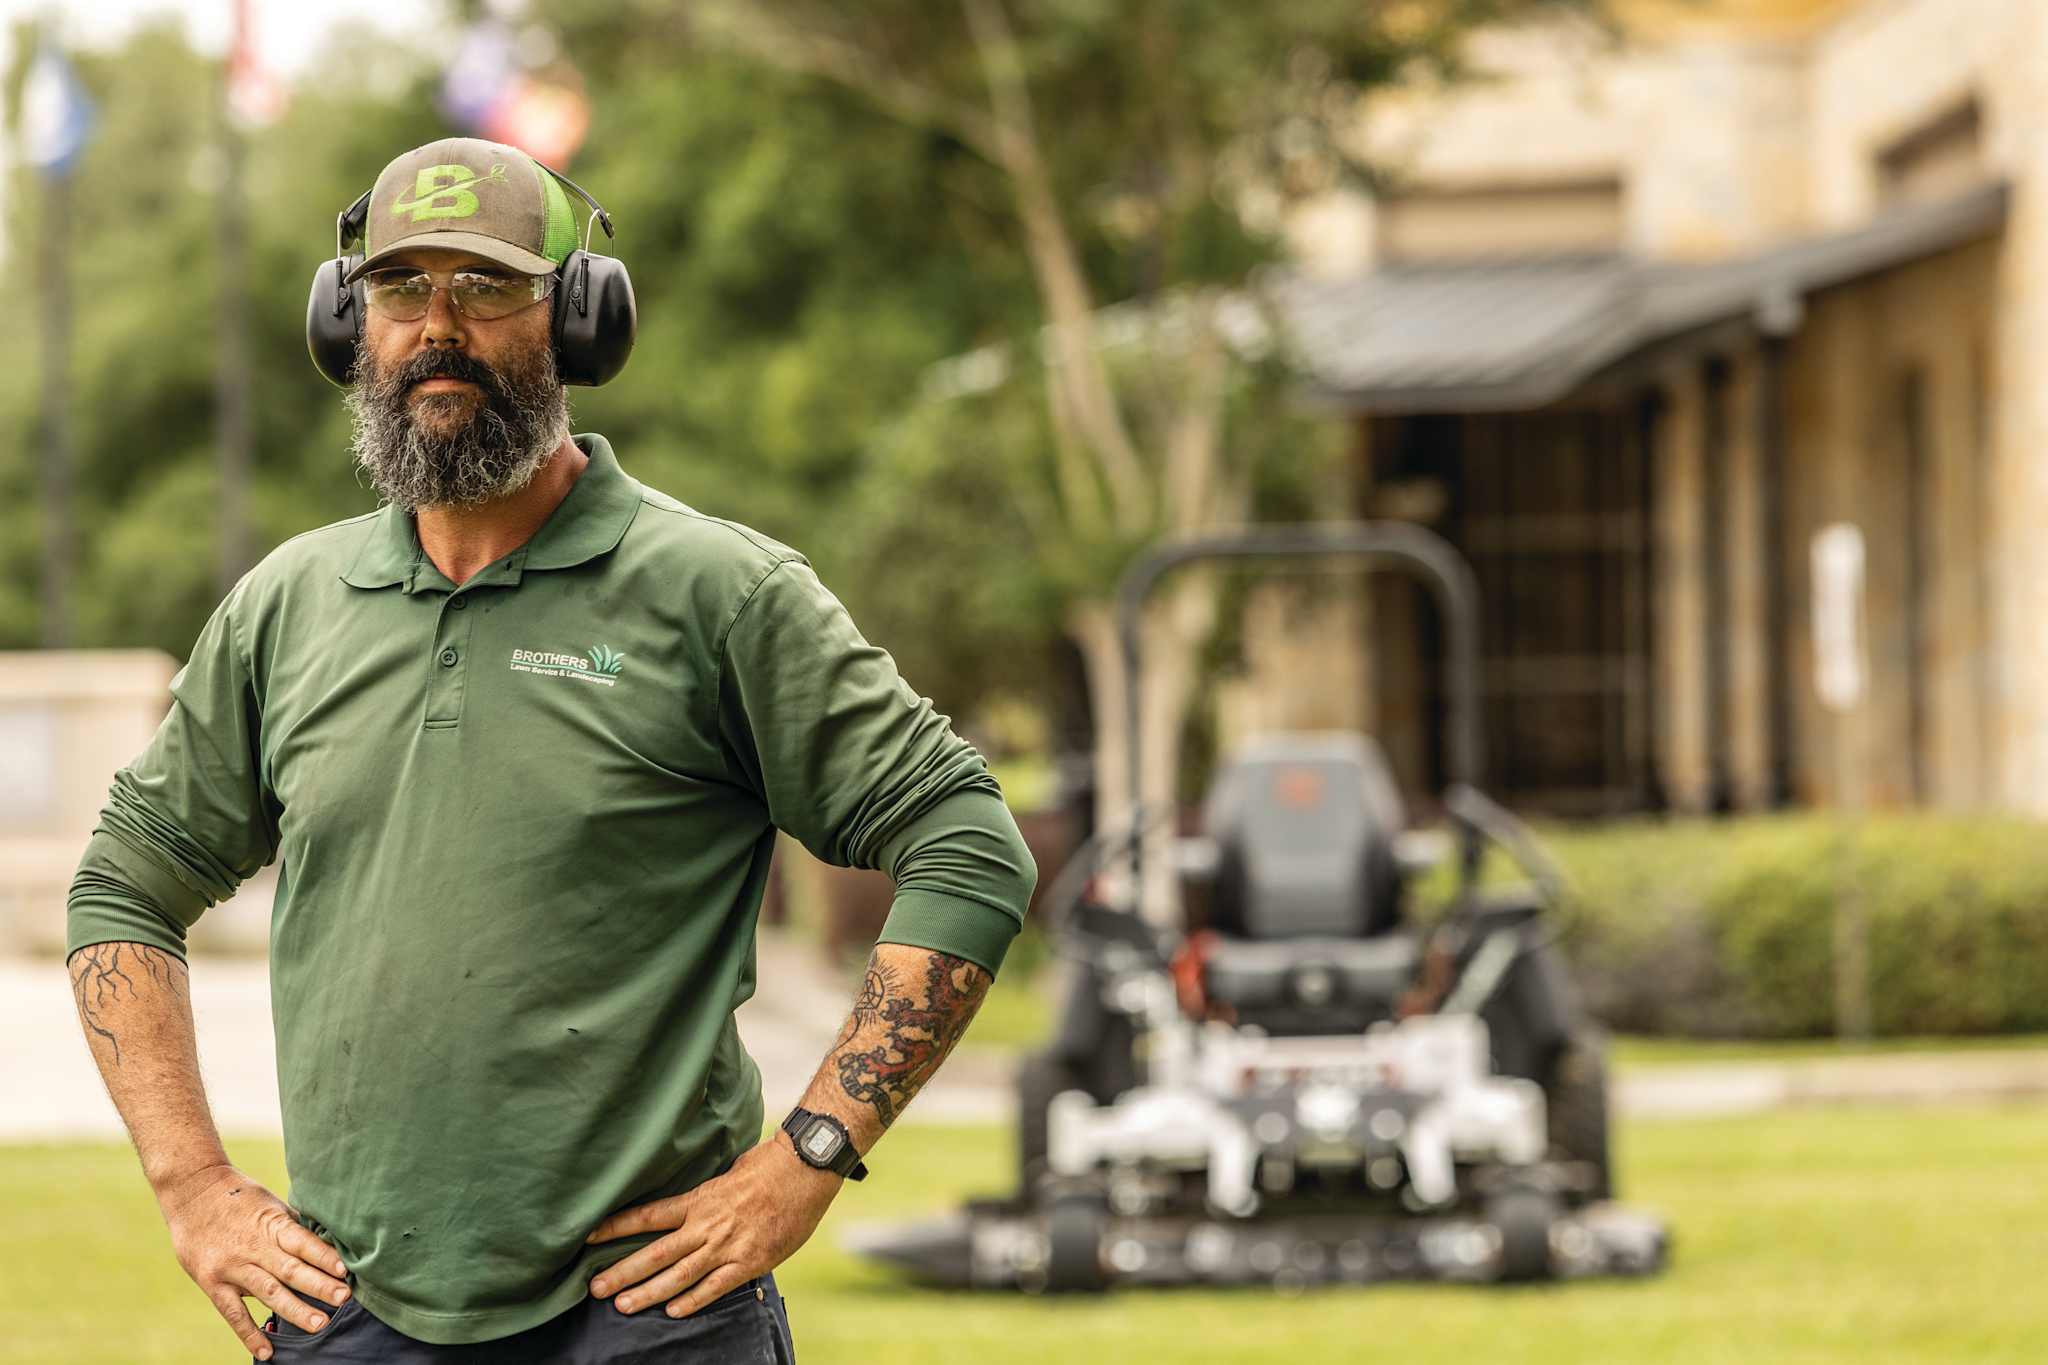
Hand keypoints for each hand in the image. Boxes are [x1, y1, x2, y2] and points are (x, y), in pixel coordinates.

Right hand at [155, 1162, 350, 1360]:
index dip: (325, 1257)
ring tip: (320, 1324)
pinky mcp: (212, 1283)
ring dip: (295, 1310)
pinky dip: (250, 1334)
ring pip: (268, 1293)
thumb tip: (326, 1246)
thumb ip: (292, 1227)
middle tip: (344, 1299)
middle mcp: (253, 1247)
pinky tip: (267, 1352)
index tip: (346, 1271)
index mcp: (271, 1224)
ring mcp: (232, 1267)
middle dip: (319, 1286)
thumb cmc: (239, 1196)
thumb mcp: (270, 1203)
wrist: (191, 1191)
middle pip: (291, 1270)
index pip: (303, 1243)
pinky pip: (234, 1313)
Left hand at [585, 1132, 842, 1317]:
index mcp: (699, 1200)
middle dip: (623, 1271)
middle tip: (595, 1287)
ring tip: (623, 1306)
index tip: (589, 1237)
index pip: (648, 1216)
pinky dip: (693, 1301)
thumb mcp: (730, 1173)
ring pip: (679, 1275)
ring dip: (649, 1292)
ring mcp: (727, 1246)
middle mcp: (706, 1225)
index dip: (617, 1227)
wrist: (805, 1171)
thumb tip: (694, 1200)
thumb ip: (708, 1194)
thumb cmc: (770, 1167)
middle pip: (656, 1252)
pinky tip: (673, 1312)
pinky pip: (716, 1286)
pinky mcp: (749, 1262)